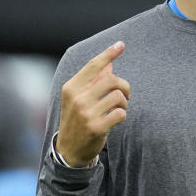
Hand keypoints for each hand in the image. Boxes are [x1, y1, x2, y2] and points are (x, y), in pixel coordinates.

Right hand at [57, 42, 129, 166]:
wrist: (69, 150)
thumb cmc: (77, 120)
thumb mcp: (79, 99)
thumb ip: (92, 82)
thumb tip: (109, 65)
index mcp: (71, 87)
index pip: (93, 66)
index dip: (109, 53)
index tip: (121, 44)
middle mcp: (77, 98)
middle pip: (111, 80)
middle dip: (124, 86)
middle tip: (126, 95)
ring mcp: (86, 113)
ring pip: (118, 96)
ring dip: (124, 102)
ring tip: (120, 108)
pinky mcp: (96, 127)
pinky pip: (121, 113)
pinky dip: (123, 114)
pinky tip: (116, 119)